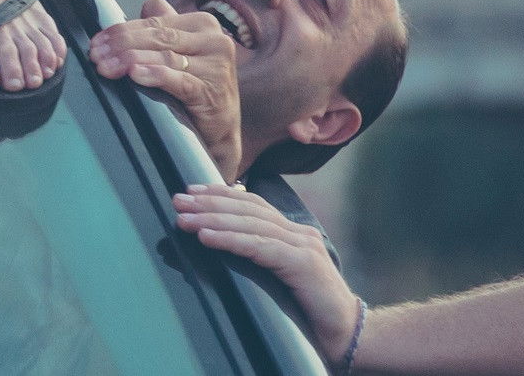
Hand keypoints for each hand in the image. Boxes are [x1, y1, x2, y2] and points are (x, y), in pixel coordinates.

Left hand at [92, 0, 243, 176]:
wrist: (218, 127)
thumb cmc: (193, 86)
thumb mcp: (178, 52)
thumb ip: (161, 29)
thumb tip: (132, 13)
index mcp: (203, 24)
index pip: (155, 21)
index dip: (121, 30)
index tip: (97, 42)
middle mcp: (214, 40)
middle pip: (157, 37)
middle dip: (121, 45)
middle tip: (95, 55)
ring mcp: (216, 66)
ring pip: (165, 56)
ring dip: (129, 60)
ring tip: (106, 67)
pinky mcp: (213, 90)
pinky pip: (179, 80)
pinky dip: (155, 75)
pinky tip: (134, 75)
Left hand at [174, 183, 361, 356]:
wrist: (345, 332)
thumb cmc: (307, 306)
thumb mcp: (279, 273)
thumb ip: (259, 253)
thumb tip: (218, 237)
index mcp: (292, 232)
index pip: (252, 203)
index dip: (221, 194)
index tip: (190, 189)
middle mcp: (299, 233)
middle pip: (247, 209)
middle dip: (209, 203)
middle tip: (178, 200)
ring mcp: (303, 246)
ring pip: (251, 224)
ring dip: (213, 219)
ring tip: (185, 219)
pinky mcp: (303, 263)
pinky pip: (260, 247)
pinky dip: (231, 239)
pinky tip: (207, 237)